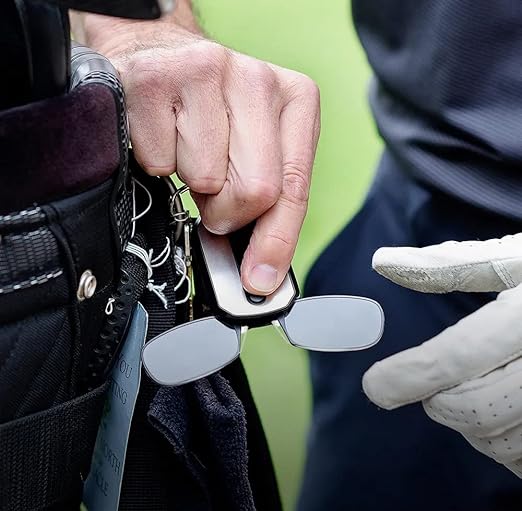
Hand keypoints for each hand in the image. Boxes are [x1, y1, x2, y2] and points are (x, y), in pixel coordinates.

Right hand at [76, 17, 319, 294]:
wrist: (161, 55)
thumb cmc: (212, 112)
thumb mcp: (255, 149)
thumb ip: (268, 204)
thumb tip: (260, 273)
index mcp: (295, 99)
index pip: (293, 188)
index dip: (275, 241)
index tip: (259, 279)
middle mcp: (256, 79)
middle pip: (255, 191)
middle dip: (227, 211)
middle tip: (212, 197)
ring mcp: (204, 72)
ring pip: (204, 179)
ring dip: (191, 184)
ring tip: (189, 154)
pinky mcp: (154, 79)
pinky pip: (158, 162)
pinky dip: (157, 163)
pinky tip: (163, 136)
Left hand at [363, 234, 521, 477]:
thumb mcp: (513, 260)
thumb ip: (449, 265)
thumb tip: (382, 261)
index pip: (459, 355)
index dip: (411, 375)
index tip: (374, 387)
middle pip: (477, 407)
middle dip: (437, 402)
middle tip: (426, 388)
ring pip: (503, 441)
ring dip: (468, 427)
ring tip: (461, 398)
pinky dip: (503, 447)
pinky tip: (497, 420)